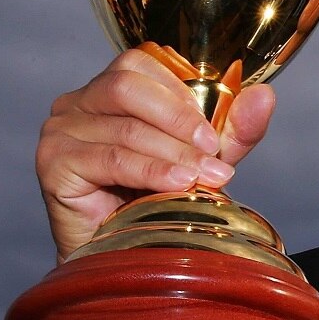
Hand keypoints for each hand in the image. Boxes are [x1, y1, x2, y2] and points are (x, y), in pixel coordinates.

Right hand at [36, 48, 275, 260]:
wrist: (120, 255)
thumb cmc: (154, 200)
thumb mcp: (203, 158)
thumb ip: (232, 128)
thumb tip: (265, 95)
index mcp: (110, 89)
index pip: (143, 64)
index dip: (183, 93)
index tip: (214, 130)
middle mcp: (78, 102)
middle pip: (129, 85)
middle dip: (179, 119)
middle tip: (212, 152)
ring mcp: (60, 130)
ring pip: (125, 126)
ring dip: (172, 153)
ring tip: (203, 177)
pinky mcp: (53, 163)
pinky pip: (109, 158)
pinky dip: (149, 171)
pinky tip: (175, 186)